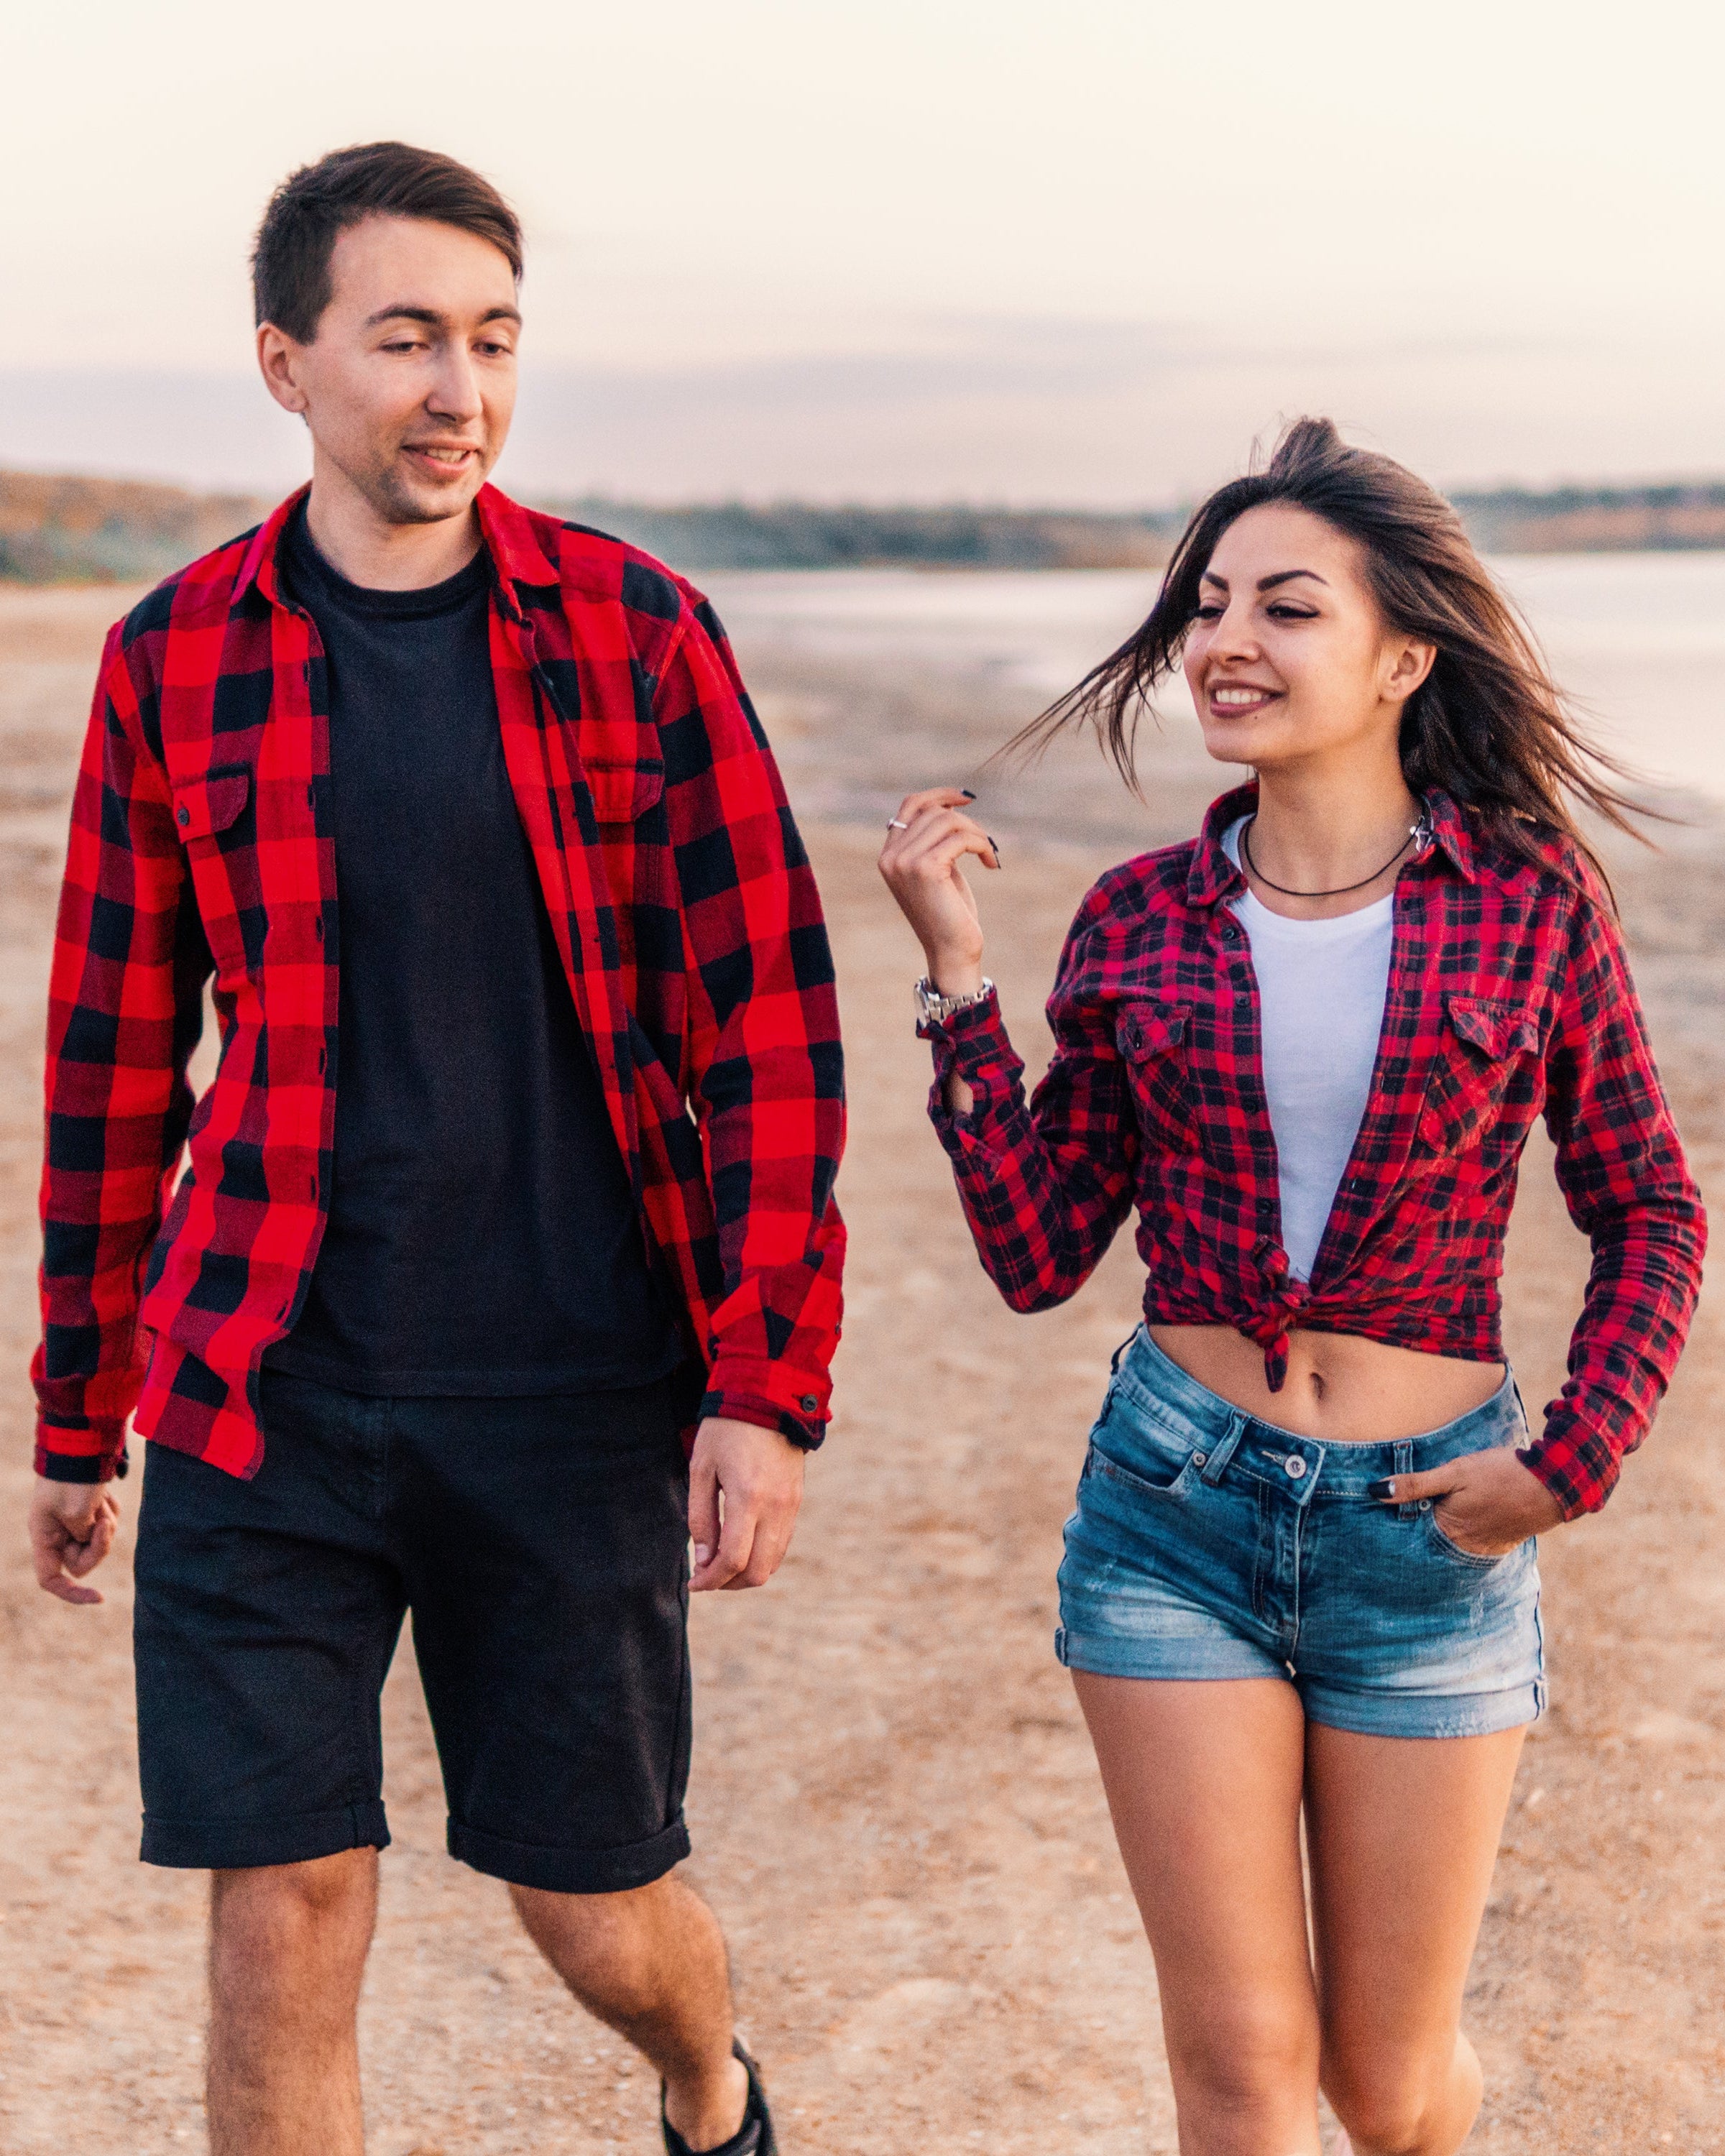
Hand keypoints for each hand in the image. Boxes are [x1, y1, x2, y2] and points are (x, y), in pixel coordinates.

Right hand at [30, 1475, 121, 1604]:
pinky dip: (111, 1512)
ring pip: (99, 1543)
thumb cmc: (74, 1477)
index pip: (51, 1579)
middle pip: (84, 1562)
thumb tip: (91, 1539)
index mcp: (44, 1536)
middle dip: (99, 1545)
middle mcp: (57, 1533)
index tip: (100, 1598)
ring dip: (106, 1524)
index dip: (71, 1594)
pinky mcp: (88, 1511)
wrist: (82, 1445)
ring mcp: (73, 1523)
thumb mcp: (77, 1511)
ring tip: (100, 1501)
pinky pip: (107, 1524)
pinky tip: (105, 1495)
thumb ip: (84, 1535)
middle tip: (103, 1521)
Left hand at [688, 1417, 806, 1591]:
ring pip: (773, 1563)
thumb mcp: (701, 1469)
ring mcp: (791, 1506)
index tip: (693, 1582)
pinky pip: (782, 1544)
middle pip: (757, 1571)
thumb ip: (700, 1517)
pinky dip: (761, 1557)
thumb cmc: (726, 1430)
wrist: (768, 1399)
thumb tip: (703, 1559)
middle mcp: (776, 1507)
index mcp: (748, 1497)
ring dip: (746, 1574)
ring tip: (720, 1564)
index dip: (711, 1580)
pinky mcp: (796, 1502)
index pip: (733, 1559)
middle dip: (728, 1583)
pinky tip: (740, 1547)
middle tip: (705, 1576)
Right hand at [878, 787, 1001, 991]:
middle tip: (985, 844)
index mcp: (889, 855)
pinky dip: (982, 845)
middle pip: (933, 811)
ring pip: (948, 821)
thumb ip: (935, 840)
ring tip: (989, 854)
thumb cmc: (950, 914)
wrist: (952, 952)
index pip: (910, 804)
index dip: (940, 794)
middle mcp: (891, 856)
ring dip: (977, 834)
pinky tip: (991, 864)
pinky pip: (960, 838)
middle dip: (967, 821)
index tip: (967, 799)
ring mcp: (904, 862)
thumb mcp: (939, 869)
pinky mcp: (925, 868)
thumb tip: (950, 804)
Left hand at [1373, 1448, 1563, 1556]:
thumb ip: (1415, 1484)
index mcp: (1446, 1530)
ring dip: (1436, 1536)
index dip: (1393, 1525)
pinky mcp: (1499, 1545)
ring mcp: (1482, 1548)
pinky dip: (1460, 1537)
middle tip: (1388, 1525)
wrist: (1554, 1484)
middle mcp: (1462, 1547)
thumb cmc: (1501, 1475)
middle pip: (1428, 1543)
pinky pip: (1470, 1546)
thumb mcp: (1454, 1472)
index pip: (1408, 1534)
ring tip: (1423, 1524)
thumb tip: (1374, 1492)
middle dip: (1412, 1534)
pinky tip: (1455, 1524)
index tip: (1373, 1521)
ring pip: (1449, 1545)